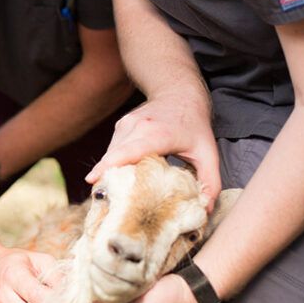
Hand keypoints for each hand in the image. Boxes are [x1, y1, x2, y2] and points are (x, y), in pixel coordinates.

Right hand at [85, 94, 221, 208]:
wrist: (179, 92)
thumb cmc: (194, 124)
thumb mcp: (209, 153)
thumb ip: (211, 183)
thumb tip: (206, 210)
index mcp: (158, 134)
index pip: (128, 151)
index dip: (108, 166)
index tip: (92, 180)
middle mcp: (137, 127)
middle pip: (114, 157)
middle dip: (105, 177)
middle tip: (104, 199)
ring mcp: (125, 124)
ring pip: (111, 154)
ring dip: (111, 171)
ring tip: (114, 190)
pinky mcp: (120, 125)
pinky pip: (113, 149)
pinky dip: (115, 162)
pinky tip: (123, 174)